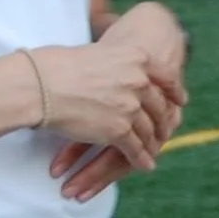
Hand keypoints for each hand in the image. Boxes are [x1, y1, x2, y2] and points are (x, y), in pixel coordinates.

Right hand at [55, 3, 189, 198]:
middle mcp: (139, 81)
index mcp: (137, 57)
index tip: (180, 100)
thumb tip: (115, 67)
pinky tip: (145, 165)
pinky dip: (141, 159)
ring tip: (154, 151)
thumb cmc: (55, 66)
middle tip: (165, 131)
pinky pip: (136, 148)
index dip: (173, 91)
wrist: (38, 84)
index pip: (165, 76)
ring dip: (152, 144)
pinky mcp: (119, 130)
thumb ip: (115, 63)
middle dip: (162, 121)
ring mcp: (131, 106)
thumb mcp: (98, 52)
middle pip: (158, 106)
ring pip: (148, 130)